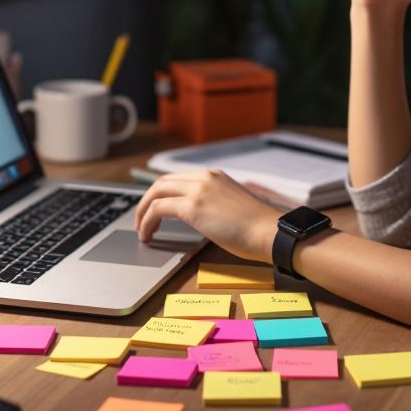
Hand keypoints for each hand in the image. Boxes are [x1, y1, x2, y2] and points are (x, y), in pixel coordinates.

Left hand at [134, 169, 284, 262]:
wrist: (269, 232)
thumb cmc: (258, 227)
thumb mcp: (234, 205)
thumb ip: (215, 204)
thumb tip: (202, 217)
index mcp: (214, 176)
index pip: (178, 179)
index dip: (161, 194)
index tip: (155, 210)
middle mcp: (204, 177)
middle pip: (162, 182)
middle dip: (146, 201)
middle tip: (141, 220)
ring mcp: (198, 190)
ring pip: (156, 193)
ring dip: (143, 211)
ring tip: (141, 229)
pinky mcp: (192, 207)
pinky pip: (157, 209)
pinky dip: (147, 221)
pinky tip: (147, 235)